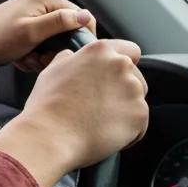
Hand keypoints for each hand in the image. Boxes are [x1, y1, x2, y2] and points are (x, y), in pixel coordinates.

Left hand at [0, 0, 96, 70]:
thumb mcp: (32, 32)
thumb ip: (60, 22)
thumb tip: (86, 16)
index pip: (83, 18)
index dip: (79, 40)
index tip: (67, 55)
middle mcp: (44, 1)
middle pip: (68, 30)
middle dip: (55, 50)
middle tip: (38, 58)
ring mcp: (35, 12)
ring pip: (54, 40)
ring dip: (43, 54)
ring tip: (26, 58)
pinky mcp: (27, 24)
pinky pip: (42, 41)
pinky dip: (34, 53)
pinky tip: (21, 57)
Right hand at [0, 39, 148, 186]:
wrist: (51, 136)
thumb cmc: (47, 105)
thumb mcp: (52, 70)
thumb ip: (70, 59)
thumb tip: (73, 57)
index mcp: (100, 51)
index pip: (129, 49)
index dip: (121, 64)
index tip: (113, 76)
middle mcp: (121, 66)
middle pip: (135, 77)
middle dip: (122, 89)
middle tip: (99, 104)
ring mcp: (133, 90)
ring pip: (136, 101)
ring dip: (123, 109)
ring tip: (98, 121)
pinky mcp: (140, 115)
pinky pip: (138, 124)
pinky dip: (126, 130)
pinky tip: (103, 133)